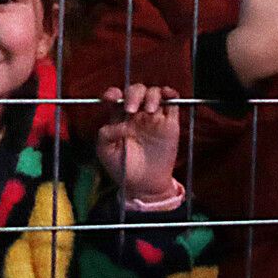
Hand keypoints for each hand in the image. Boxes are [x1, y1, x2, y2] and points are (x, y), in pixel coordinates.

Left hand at [96, 84, 180, 202]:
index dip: (113, 93)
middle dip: (133, 95)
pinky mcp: (170, 123)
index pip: (115, 97)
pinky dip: (170, 94)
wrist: (145, 186)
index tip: (111, 98)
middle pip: (135, 91)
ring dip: (151, 95)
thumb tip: (120, 123)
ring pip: (154, 93)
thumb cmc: (123, 169)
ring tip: (149, 110)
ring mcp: (153, 117)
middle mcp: (136, 114)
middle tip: (131, 110)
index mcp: (119, 118)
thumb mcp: (105, 152)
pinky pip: (172, 102)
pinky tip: (167, 95)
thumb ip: (105, 134)